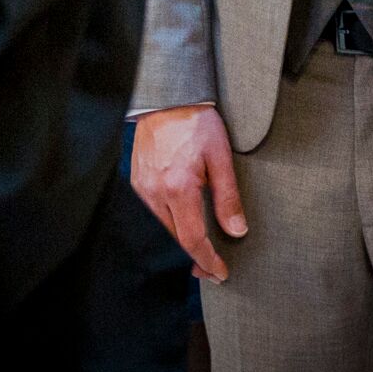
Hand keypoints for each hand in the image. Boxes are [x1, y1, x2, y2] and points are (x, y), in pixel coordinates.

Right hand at [130, 105, 245, 283]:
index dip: (207, 261)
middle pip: (174, 240)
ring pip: (160, 230)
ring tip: (198, 253)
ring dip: (179, 244)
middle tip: (211, 270)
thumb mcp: (221, 157)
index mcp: (179, 188)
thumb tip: (236, 230)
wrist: (167, 98)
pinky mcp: (136, 181)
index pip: (192, 239)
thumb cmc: (196, 122)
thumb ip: (228, 197)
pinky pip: (150, 214)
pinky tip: (179, 226)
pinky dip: (166, 226)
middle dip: (194, 259)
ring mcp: (142, 188)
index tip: (220, 273)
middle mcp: (155, 192)